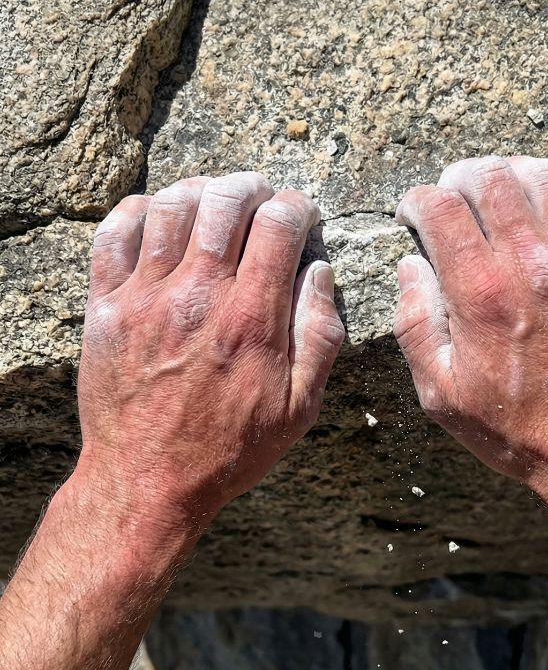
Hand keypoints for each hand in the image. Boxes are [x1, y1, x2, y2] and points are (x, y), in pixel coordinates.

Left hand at [76, 172, 343, 536]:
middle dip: (253, 187)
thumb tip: (319, 271)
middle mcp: (197, 297)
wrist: (147, 482)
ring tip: (214, 200)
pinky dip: (138, 210)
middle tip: (261, 198)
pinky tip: (158, 216)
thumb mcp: (299, 408)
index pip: (278, 224)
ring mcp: (145, 297)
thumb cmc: (229, 450)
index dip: (297, 207)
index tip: (301, 215)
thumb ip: (319, 335)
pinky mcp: (105, 306)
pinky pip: (113, 233)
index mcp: (250, 320)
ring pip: (171, 206)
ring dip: (201, 190)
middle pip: (226, 201)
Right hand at [393, 155, 547, 498]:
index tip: (413, 215)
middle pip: (489, 176)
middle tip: (452, 199)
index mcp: (480, 293)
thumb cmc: (515, 427)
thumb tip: (410, 266)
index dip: (417, 200)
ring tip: (499, 194)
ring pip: (542, 174)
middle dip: (459, 178)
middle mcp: (530, 263)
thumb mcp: (439, 392)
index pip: (439, 206)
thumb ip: (415, 323)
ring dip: (511, 174)